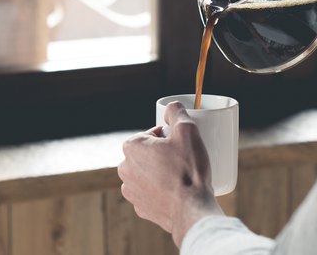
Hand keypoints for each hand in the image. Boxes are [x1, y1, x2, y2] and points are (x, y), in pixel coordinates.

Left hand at [118, 102, 222, 246]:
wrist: (192, 210)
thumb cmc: (188, 170)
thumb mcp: (187, 130)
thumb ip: (176, 111)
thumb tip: (171, 106)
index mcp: (132, 147)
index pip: (152, 133)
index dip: (170, 137)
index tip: (181, 146)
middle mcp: (125, 168)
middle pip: (149, 153)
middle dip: (164, 154)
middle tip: (184, 160)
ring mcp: (131, 190)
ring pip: (148, 172)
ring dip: (161, 171)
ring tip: (181, 176)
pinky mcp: (140, 208)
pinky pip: (150, 191)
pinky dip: (161, 190)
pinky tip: (176, 191)